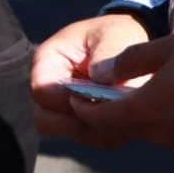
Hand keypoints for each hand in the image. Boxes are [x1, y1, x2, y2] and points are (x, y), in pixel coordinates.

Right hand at [31, 13, 149, 144]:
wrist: (131, 41)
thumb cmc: (116, 34)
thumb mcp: (113, 35)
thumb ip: (106, 54)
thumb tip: (99, 79)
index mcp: (49, 61)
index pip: (42, 92)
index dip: (67, 100)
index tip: (97, 96)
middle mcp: (51, 87)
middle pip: (46, 121)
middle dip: (77, 123)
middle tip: (107, 114)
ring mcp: (67, 107)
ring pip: (70, 133)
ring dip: (98, 130)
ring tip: (124, 114)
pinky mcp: (87, 120)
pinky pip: (93, 138)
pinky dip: (111, 134)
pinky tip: (128, 118)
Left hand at [67, 30, 173, 154]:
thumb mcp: (172, 47)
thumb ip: (133, 59)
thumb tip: (101, 71)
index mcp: (145, 110)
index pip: (98, 118)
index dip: (80, 107)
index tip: (72, 94)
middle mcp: (158, 133)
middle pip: (118, 127)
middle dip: (102, 112)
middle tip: (95, 93)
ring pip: (144, 131)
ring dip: (131, 115)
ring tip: (130, 92)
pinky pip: (167, 134)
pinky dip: (156, 120)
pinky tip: (162, 101)